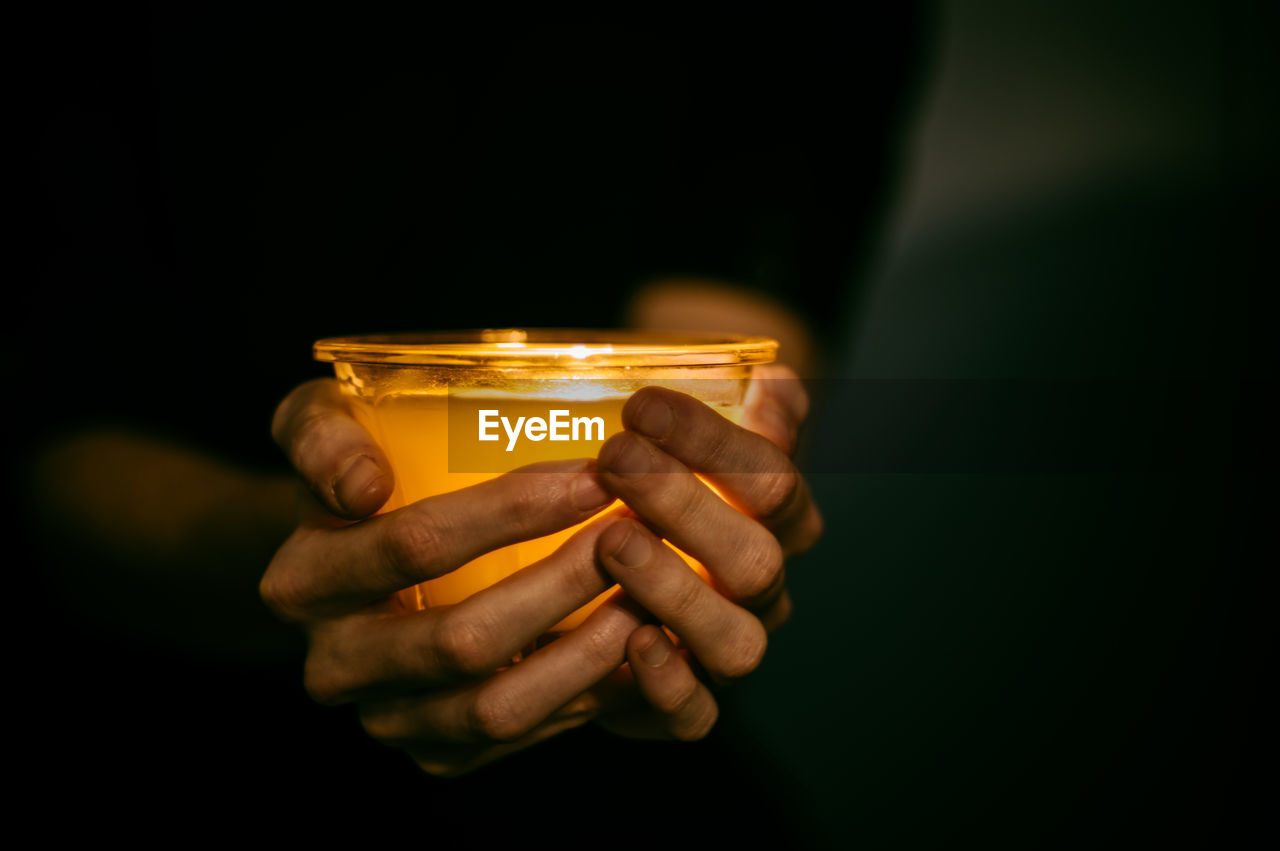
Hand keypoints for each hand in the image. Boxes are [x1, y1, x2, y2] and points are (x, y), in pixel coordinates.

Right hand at [259, 379, 716, 774]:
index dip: (510, 511)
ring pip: (497, 706)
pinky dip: (584, 696)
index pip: (413, 546)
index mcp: (305, 581)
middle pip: (463, 639)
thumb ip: (321, 434)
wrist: (352, 563)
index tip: (595, 476)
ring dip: (585, 653)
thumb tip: (361, 485)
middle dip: (563, 586)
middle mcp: (336, 665)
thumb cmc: (357, 470)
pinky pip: (520, 739)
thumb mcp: (317, 424)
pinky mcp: (437, 752)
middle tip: (635, 536)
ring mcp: (388, 719)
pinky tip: (634, 645)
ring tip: (648, 595)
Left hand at [586, 364, 821, 739]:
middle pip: (755, 557)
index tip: (641, 405)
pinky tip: (629, 638)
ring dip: (674, 590)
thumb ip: (736, 403)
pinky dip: (669, 683)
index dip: (711, 441)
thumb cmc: (656, 481)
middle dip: (685, 505)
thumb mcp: (693, 435)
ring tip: (610, 542)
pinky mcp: (686, 705)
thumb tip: (770, 381)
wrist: (616, 559)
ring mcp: (728, 648)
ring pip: (736, 639)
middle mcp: (763, 588)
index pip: (772, 478)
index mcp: (778, 518)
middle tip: (616, 460)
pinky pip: (697, 716)